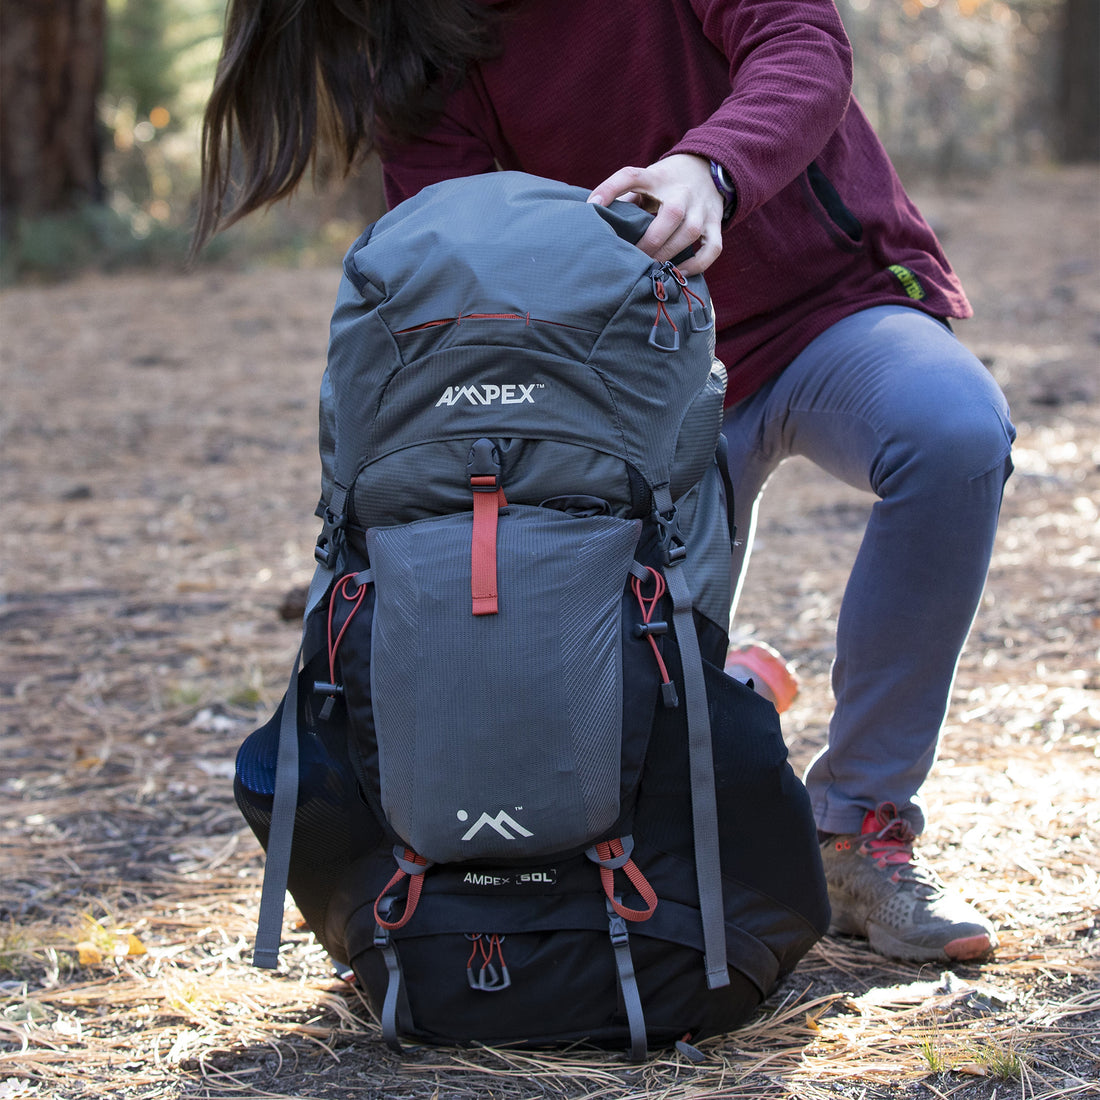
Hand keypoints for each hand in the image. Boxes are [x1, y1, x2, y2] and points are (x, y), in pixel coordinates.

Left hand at [586, 154, 723, 274]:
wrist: (707, 167)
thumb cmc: (664, 183)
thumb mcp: (645, 181)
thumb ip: (626, 199)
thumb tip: (599, 224)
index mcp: (656, 177)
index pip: (630, 176)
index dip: (609, 189)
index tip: (592, 206)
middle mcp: (681, 191)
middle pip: (670, 214)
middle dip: (649, 242)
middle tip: (634, 259)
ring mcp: (701, 207)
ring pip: (689, 233)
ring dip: (669, 255)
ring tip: (652, 271)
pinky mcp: (715, 222)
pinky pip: (712, 248)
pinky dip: (697, 265)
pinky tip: (679, 273)